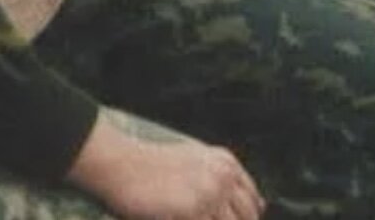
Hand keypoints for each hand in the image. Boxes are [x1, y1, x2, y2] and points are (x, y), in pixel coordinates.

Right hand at [67, 111, 264, 219]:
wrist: (120, 163)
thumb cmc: (150, 163)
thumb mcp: (193, 161)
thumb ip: (220, 181)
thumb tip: (250, 207)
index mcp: (225, 162)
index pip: (254, 201)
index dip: (246, 217)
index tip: (233, 218)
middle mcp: (222, 176)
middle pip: (247, 218)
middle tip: (200, 214)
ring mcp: (210, 194)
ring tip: (187, 214)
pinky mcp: (194, 211)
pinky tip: (177, 217)